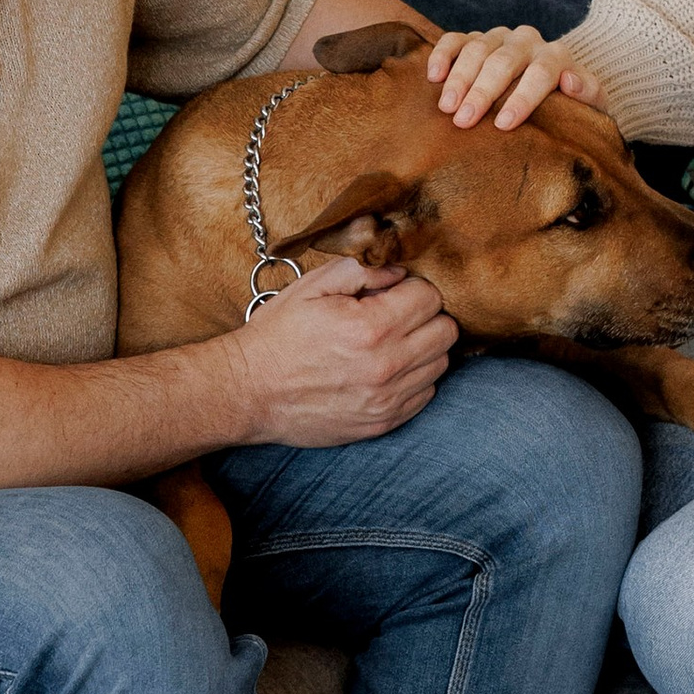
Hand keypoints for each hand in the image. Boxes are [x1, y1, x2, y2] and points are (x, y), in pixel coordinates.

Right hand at [233, 256, 455, 446]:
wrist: (248, 391)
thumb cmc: (278, 335)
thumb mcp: (312, 287)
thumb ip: (361, 270)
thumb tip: (398, 271)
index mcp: (370, 327)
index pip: (430, 297)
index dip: (413, 288)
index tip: (393, 292)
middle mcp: (386, 366)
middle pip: (445, 331)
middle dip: (426, 316)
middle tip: (397, 315)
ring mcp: (386, 399)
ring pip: (440, 364)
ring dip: (423, 348)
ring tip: (391, 343)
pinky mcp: (382, 423)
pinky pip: (425, 394)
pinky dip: (415, 378)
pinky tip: (387, 369)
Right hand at [426, 24, 609, 131]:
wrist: (552, 89)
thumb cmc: (569, 106)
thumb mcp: (591, 106)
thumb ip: (590, 94)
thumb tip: (571, 81)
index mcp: (557, 56)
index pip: (542, 72)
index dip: (523, 98)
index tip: (504, 124)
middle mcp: (527, 41)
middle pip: (503, 61)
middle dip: (483, 91)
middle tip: (464, 120)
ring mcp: (499, 38)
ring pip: (477, 49)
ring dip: (460, 78)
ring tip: (446, 107)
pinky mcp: (474, 40)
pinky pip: (455, 40)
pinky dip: (442, 54)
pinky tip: (433, 76)